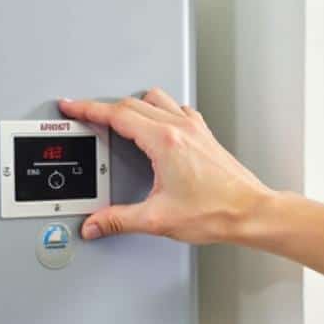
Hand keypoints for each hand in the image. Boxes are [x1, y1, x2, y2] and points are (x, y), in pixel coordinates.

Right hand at [59, 89, 272, 243]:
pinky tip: (156, 126)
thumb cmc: (216, 212)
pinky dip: (159, 111)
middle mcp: (180, 128)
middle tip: (85, 114)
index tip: (72, 105)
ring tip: (117, 117)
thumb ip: (120, 220)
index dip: (89, 109)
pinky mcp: (204, 136)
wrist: (251, 212)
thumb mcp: (158, 218)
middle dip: (104, 108)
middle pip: (132, 104)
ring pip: (156, 100)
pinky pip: (177, 110)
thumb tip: (96, 224)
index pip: (117, 114)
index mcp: (165, 142)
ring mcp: (195, 129)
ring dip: (133, 104)